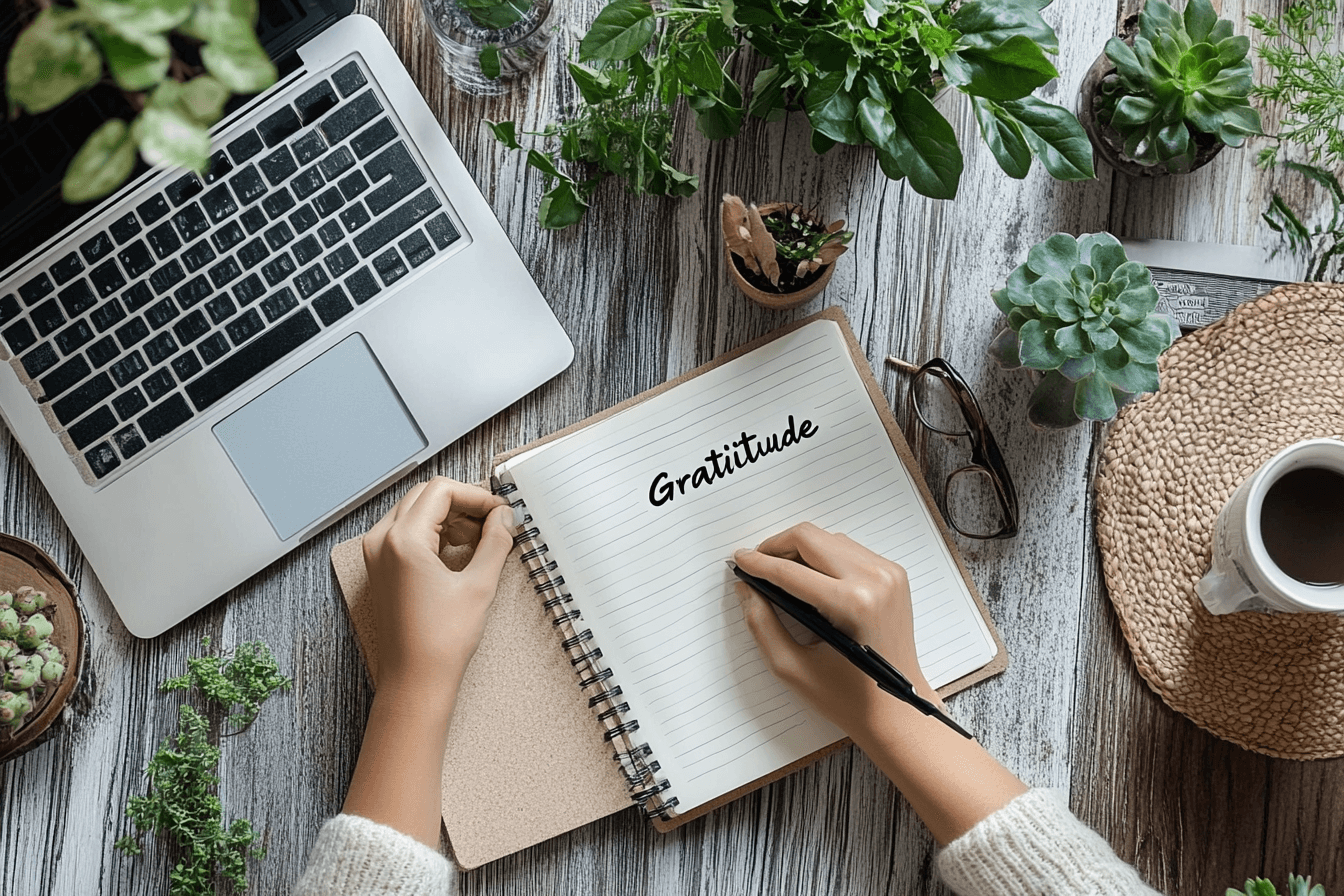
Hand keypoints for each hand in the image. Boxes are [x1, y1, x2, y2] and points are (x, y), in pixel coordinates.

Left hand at [362, 477, 514, 694]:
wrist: (414, 681)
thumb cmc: (441, 641)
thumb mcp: (479, 585)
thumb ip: (495, 542)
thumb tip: (504, 517)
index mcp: (403, 539)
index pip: (442, 491)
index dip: (476, 496)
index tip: (500, 512)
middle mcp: (382, 541)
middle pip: (426, 496)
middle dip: (463, 504)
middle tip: (494, 522)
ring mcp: (377, 554)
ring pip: (415, 512)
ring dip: (449, 517)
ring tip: (479, 540)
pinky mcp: (380, 569)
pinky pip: (406, 532)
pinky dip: (434, 533)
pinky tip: (458, 552)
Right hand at [734, 522, 935, 739]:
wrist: (897, 709)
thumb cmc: (849, 697)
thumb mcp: (792, 668)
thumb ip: (761, 624)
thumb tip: (746, 588)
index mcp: (851, 605)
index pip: (790, 571)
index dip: (758, 563)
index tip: (739, 560)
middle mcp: (874, 581)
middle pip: (810, 538)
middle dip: (776, 546)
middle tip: (756, 563)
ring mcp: (888, 574)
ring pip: (829, 539)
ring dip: (799, 549)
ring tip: (780, 571)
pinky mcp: (894, 575)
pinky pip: (849, 549)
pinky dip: (824, 556)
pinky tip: (809, 576)